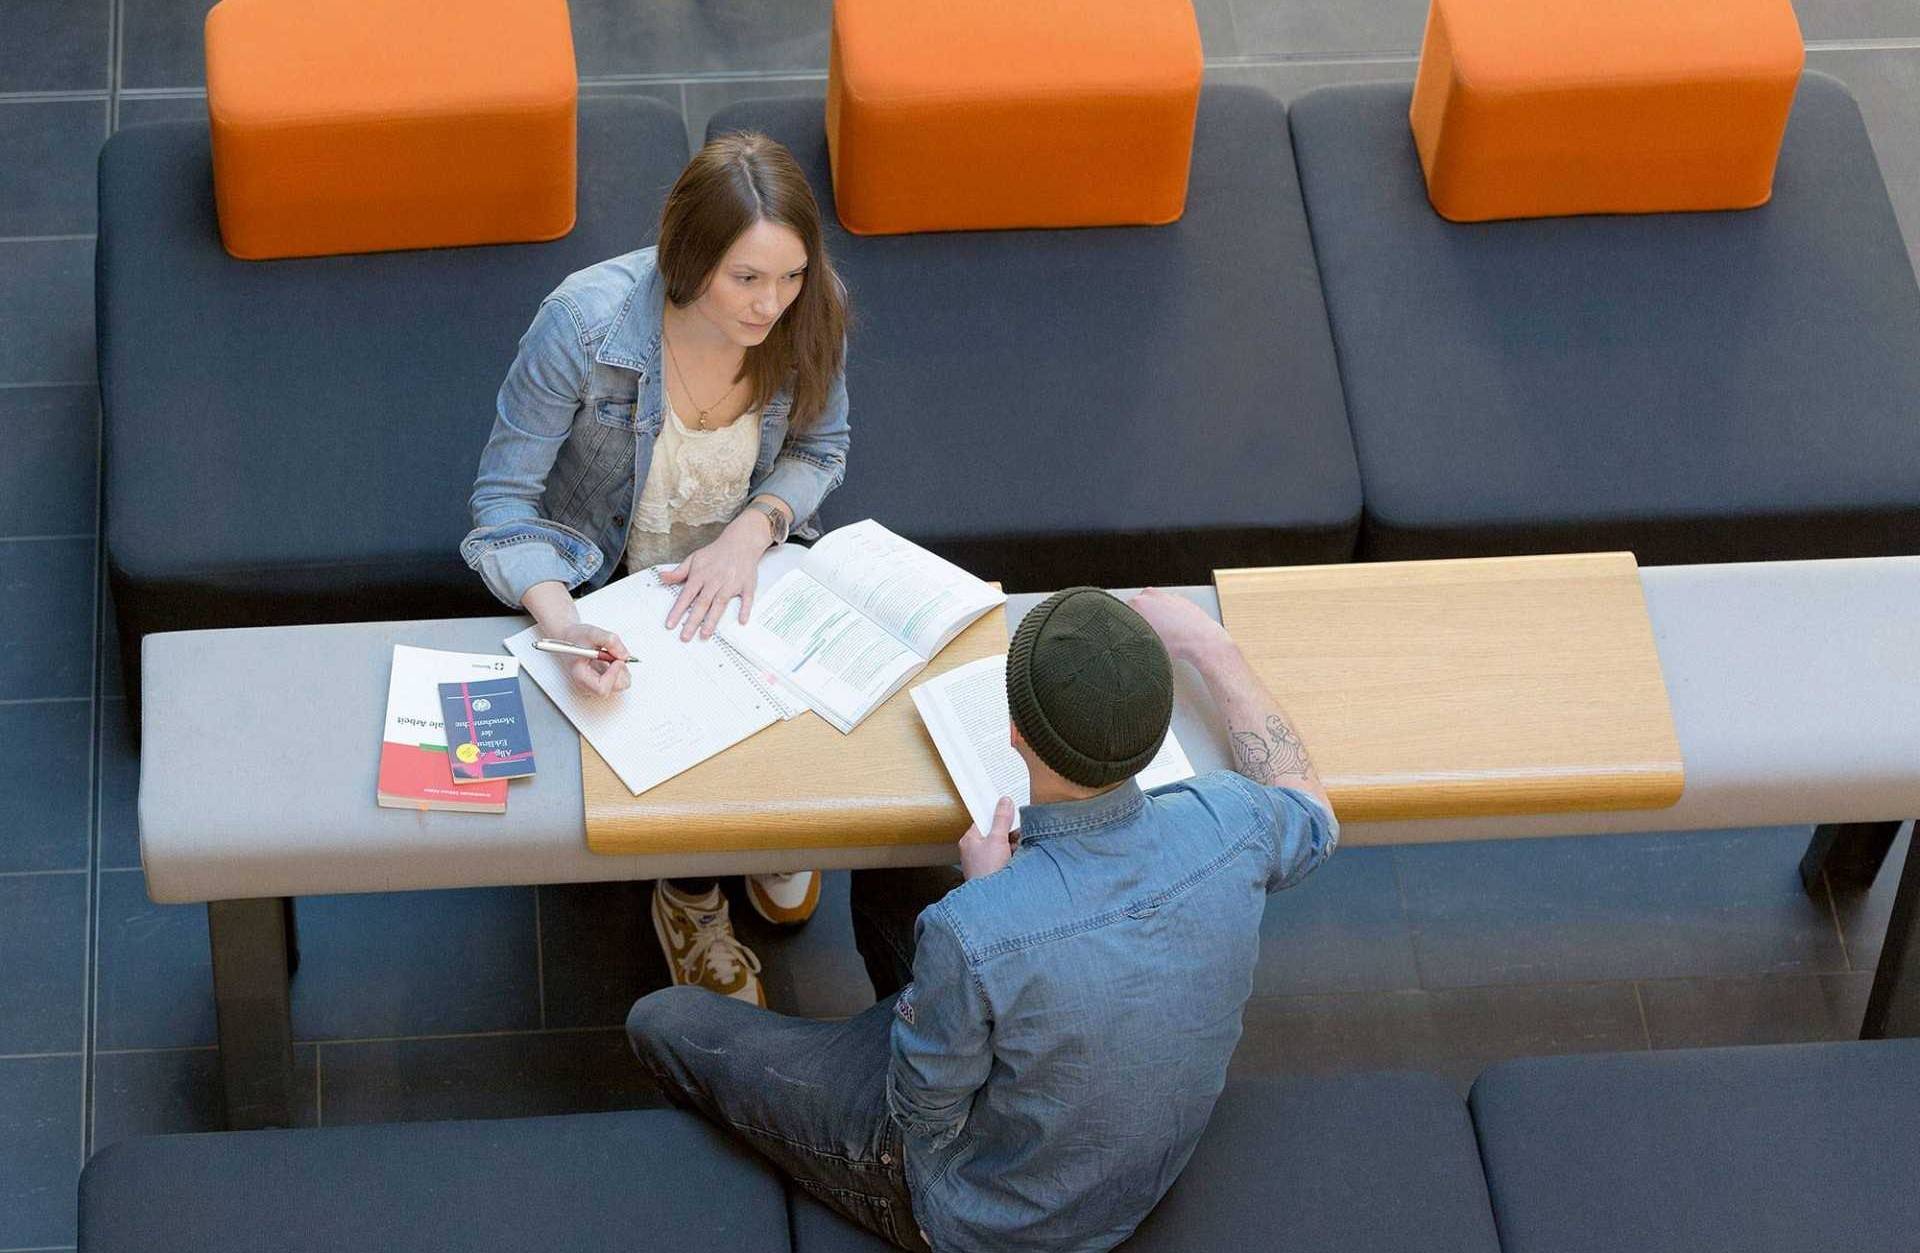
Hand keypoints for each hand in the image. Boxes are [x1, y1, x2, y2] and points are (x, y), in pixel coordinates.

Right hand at [554, 621, 629, 696]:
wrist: (571, 639)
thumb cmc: (576, 638)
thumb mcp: (592, 633)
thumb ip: (610, 641)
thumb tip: (624, 655)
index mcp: (581, 676)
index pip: (601, 688)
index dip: (613, 675)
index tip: (617, 661)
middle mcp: (589, 685)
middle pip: (614, 688)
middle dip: (620, 670)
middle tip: (616, 655)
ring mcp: (596, 685)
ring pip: (620, 685)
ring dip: (622, 669)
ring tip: (613, 655)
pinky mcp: (603, 682)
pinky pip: (620, 681)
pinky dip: (622, 670)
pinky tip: (614, 659)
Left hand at [659, 511, 772, 640]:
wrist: (740, 542)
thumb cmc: (716, 553)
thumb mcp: (694, 559)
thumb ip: (678, 572)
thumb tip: (662, 578)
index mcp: (700, 575)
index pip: (686, 596)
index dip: (677, 611)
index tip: (670, 624)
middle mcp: (714, 580)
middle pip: (702, 603)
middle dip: (693, 621)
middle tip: (685, 637)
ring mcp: (731, 583)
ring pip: (720, 604)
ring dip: (712, 620)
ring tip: (705, 634)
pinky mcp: (746, 585)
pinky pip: (746, 599)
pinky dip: (744, 609)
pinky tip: (741, 621)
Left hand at [958, 797, 1018, 880]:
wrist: (991, 900)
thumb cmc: (987, 871)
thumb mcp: (997, 840)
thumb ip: (1002, 819)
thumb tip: (1005, 801)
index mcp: (969, 839)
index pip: (983, 820)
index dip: (996, 814)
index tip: (1009, 809)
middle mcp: (974, 850)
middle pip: (994, 833)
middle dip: (1008, 833)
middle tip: (1017, 834)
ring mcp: (983, 861)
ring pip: (1000, 846)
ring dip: (1012, 846)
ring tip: (1017, 850)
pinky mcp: (992, 871)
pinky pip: (1004, 858)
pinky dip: (1012, 857)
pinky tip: (1018, 859)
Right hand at [1128, 587, 1231, 665]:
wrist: (1202, 640)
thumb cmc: (1177, 643)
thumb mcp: (1145, 642)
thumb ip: (1132, 635)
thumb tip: (1127, 638)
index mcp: (1138, 603)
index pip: (1122, 613)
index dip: (1126, 627)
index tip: (1131, 634)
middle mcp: (1151, 595)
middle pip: (1137, 608)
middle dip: (1140, 620)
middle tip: (1146, 635)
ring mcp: (1166, 595)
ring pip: (1153, 607)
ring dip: (1155, 617)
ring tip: (1163, 633)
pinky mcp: (1179, 599)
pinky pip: (1168, 608)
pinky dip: (1168, 616)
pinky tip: (1173, 629)